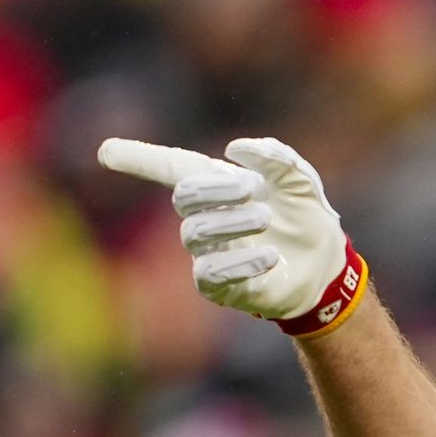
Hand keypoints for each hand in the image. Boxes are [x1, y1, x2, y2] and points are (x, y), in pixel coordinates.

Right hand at [97, 136, 366, 337]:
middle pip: (185, 197)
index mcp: (218, 186)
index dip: (139, 158)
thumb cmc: (306, 218)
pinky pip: (210, 273)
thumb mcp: (301, 182)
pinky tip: (269, 255)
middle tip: (254, 190)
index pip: (171, 168)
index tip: (106, 152)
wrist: (329, 266)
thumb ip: (276, 159)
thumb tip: (237, 150)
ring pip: (196, 233)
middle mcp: (205, 217)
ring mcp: (209, 253)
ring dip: (232, 221)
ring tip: (266, 217)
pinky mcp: (220, 287)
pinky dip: (240, 261)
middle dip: (215, 189)